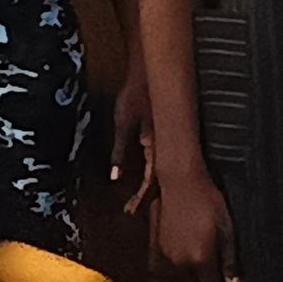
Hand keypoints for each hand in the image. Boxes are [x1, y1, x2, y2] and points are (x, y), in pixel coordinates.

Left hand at [110, 55, 153, 211]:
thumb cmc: (135, 94)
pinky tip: (149, 176)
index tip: (130, 209)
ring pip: (162, 170)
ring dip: (150, 185)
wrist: (149, 72)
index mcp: (154, 145)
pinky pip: (162, 158)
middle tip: (133, 209)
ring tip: (139, 200)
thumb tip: (115, 176)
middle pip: (158, 179)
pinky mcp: (165, 133)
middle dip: (145, 196)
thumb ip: (120, 151)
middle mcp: (164, 145)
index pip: (150, 180)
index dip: (140, 197)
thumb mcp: (122, 123)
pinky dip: (154, 171)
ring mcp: (166, 140)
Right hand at [150, 160, 240, 281]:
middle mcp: (181, 262)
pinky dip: (174, 280)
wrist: (180, 180)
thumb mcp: (227, 228)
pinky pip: (164, 271)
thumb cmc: (207, 199)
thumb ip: (230, 260)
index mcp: (200, 259)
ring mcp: (166, 255)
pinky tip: (180, 280)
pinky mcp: (156, 246)